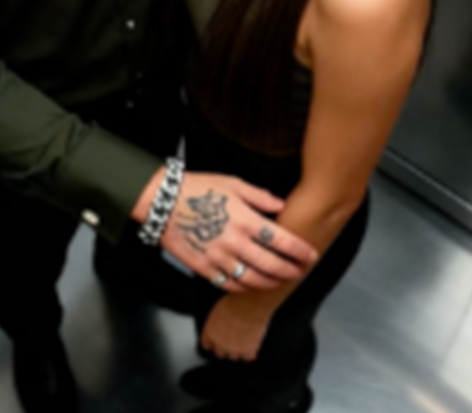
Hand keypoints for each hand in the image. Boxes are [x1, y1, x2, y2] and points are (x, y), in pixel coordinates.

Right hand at [154, 171, 319, 291]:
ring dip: (271, 283)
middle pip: (272, 265)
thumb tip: (280, 206)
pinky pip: (229, 284)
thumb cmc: (196, 188)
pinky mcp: (203, 267)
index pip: (283, 241)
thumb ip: (259, 196)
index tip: (311, 255)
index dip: (301, 251)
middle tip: (299, 272)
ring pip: (253, 279)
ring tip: (280, 281)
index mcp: (245, 220)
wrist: (161, 201)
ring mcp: (218, 257)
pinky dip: (245, 288)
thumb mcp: (231, 183)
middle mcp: (235, 242)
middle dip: (291, 271)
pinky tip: (252, 285)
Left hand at [201, 294, 271, 360]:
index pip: (207, 344)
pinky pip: (248, 357)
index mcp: (210, 332)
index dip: (212, 343)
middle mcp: (220, 343)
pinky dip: (250, 353)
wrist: (250, 306)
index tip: (215, 343)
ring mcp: (234, 348)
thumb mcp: (218, 310)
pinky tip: (251, 347)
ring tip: (242, 343)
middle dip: (224, 348)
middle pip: (219, 353)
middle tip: (230, 342)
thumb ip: (217, 322)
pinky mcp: (248, 350)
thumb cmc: (235, 303)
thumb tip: (221, 323)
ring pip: (233, 357)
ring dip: (237, 351)